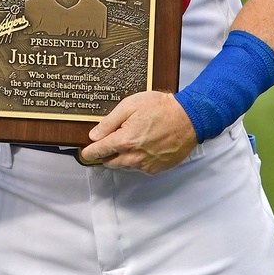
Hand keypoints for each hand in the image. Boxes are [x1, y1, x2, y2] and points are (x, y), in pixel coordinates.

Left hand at [80, 91, 196, 174]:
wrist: (189, 118)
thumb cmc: (161, 108)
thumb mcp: (129, 106)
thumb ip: (109, 122)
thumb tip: (94, 134)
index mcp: (124, 141)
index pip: (99, 151)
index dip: (89, 152)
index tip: (85, 152)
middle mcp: (133, 157)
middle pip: (109, 162)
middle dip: (106, 153)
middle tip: (110, 142)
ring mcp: (145, 165)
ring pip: (124, 166)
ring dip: (122, 157)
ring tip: (132, 140)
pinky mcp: (156, 169)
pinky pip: (139, 168)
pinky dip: (137, 160)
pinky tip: (144, 146)